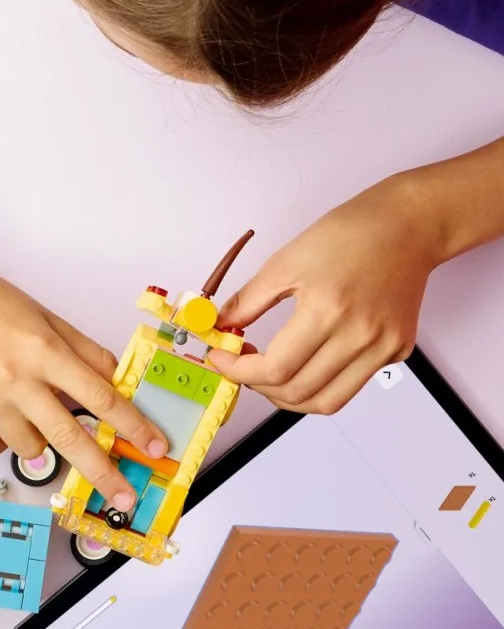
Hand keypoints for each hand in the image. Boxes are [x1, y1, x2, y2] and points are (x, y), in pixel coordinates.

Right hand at [0, 258, 168, 509]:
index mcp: (44, 350)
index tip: (155, 447)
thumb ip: (85, 353)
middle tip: (124, 499)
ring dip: (40, 443)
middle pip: (69, 437)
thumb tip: (117, 386)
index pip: (101, 397)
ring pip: (29, 449)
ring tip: (27, 411)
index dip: (134, 426)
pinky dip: (0, 442)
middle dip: (103, 472)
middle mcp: (15, 377)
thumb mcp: (48, 318)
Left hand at [209, 179, 437, 413]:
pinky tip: (305, 363)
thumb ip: (248, 301)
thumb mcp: (285, 262)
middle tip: (241, 366)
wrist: (407, 225)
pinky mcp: (396, 351)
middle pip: (297, 392)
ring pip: (326, 402)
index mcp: (329, 310)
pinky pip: (350, 386)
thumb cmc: (350, 235)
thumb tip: (220, 327)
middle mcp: (360, 336)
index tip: (221, 358)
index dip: (238, 371)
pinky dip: (320, 385)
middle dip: (258, 385)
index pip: (275, 368)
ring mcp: (383, 348)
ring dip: (288, 396)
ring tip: (269, 374)